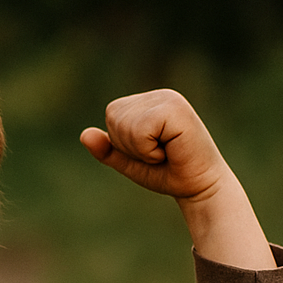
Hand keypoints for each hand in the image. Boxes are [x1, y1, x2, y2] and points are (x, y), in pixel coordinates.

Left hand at [79, 89, 275, 269]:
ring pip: (125, 125)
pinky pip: (139, 131)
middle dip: (131, 145)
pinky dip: (149, 150)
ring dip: (141, 149)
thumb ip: (107, 149)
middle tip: (159, 153)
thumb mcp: (130, 162)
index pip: (112, 114)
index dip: (123, 141)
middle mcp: (160, 95)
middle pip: (115, 118)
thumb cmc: (167, 173)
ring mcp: (169, 99)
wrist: (198, 187)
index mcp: (149, 102)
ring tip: (165, 151)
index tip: (151, 150)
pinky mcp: (176, 109)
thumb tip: (84, 135)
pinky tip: (171, 150)